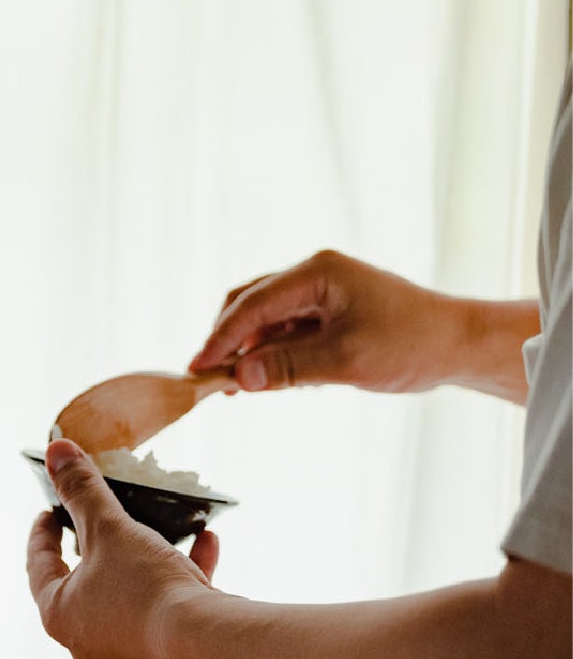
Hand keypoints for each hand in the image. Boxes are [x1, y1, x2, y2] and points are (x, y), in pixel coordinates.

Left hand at [26, 439, 217, 658]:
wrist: (205, 640)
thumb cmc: (144, 588)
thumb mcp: (108, 528)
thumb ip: (81, 489)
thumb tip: (57, 451)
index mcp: (59, 613)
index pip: (38, 566)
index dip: (42, 533)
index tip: (48, 511)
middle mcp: (87, 638)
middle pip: (83, 578)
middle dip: (96, 542)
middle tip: (96, 516)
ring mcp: (127, 648)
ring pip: (128, 588)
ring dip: (145, 552)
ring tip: (157, 524)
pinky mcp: (165, 649)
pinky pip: (166, 603)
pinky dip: (181, 572)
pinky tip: (206, 542)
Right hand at [187, 249, 463, 394]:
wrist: (460, 345)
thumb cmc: (414, 344)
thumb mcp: (346, 360)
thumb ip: (289, 367)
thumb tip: (239, 376)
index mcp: (318, 272)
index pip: (253, 303)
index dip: (222, 337)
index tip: (199, 367)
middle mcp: (315, 274)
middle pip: (252, 304)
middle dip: (230, 341)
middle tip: (212, 377)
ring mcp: (322, 291)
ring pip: (267, 319)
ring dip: (252, 351)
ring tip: (239, 386)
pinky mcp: (329, 311)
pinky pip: (287, 330)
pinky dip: (274, 353)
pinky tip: (270, 378)